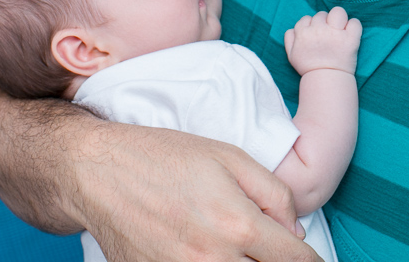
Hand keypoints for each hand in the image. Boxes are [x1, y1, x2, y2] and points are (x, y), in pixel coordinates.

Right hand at [74, 122, 323, 261]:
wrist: (98, 172)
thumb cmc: (164, 158)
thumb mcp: (229, 157)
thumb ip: (274, 193)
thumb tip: (295, 232)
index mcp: (238, 224)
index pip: (296, 260)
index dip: (309, 261)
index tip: (307, 258)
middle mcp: (213, 259)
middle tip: (266, 251)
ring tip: (236, 251)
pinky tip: (210, 256)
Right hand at [284, 7, 361, 75]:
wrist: (326, 81)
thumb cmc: (308, 68)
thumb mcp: (291, 55)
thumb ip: (289, 39)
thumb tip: (293, 29)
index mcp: (303, 32)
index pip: (307, 18)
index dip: (312, 26)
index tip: (316, 35)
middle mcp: (318, 29)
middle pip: (322, 14)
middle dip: (325, 22)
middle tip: (328, 35)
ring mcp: (335, 33)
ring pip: (338, 12)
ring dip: (339, 19)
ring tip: (340, 30)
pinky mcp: (351, 38)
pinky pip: (354, 22)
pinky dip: (354, 26)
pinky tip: (350, 34)